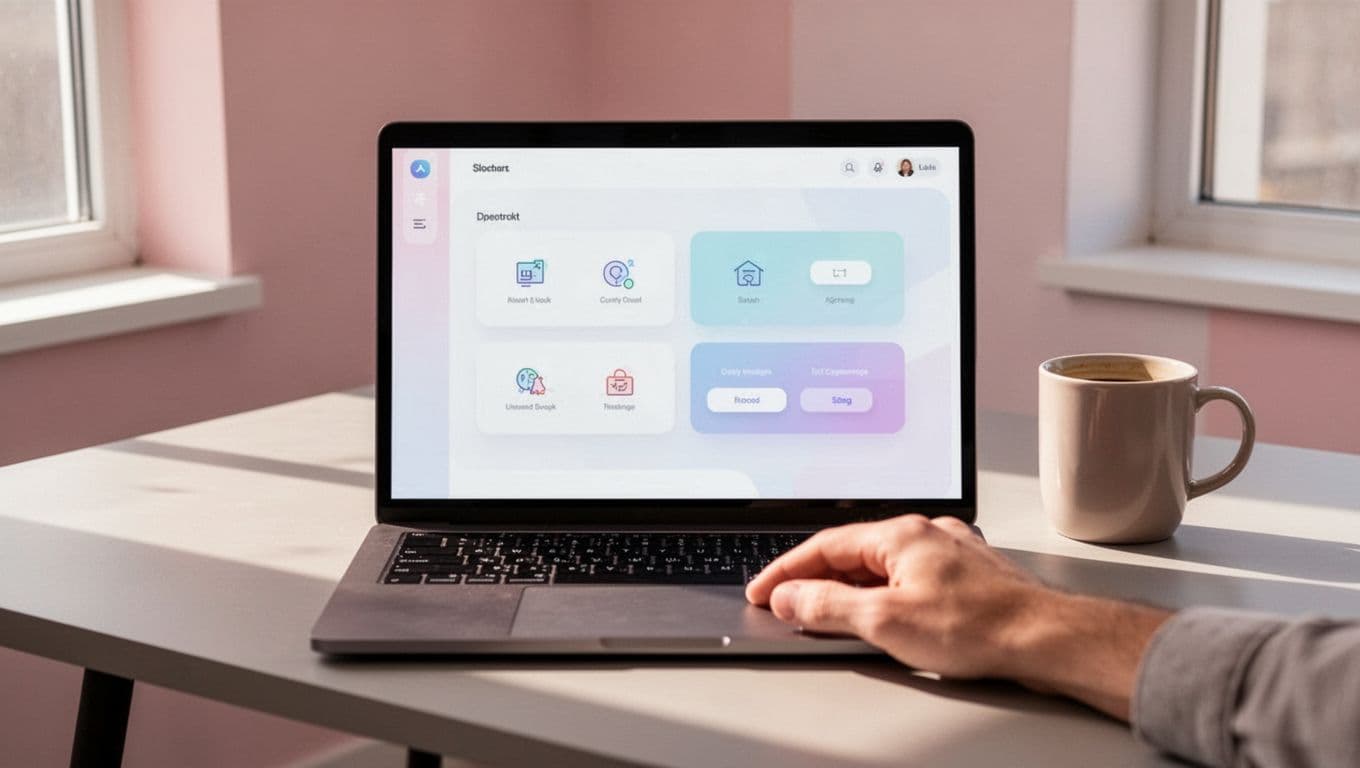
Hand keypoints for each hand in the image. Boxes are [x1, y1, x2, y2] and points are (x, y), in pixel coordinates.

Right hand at [746, 515, 1169, 718]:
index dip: (786, 570)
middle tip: (784, 604)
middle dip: (812, 578)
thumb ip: (828, 605)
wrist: (1046, 638)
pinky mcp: (965, 575)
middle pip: (851, 551)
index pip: (824, 546)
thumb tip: (789, 596)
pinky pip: (906, 575)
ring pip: (880, 563)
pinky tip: (881, 612)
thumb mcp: (886, 620)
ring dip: (846, 585)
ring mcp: (947, 551)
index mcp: (900, 533)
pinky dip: (880, 592)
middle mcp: (924, 533)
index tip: (762, 590)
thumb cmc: (979, 625)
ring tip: (824, 613)